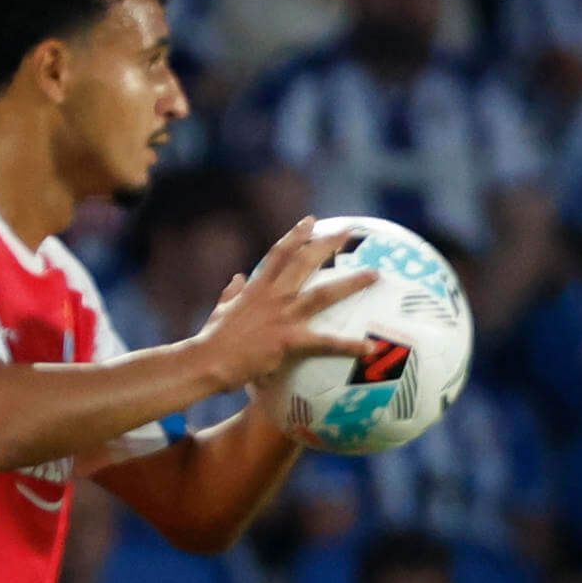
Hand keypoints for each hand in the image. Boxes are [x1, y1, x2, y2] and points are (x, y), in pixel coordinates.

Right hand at [192, 217, 378, 391]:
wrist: (207, 361)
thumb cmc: (213, 341)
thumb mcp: (221, 310)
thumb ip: (231, 293)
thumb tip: (236, 278)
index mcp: (257, 289)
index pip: (279, 254)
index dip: (296, 235)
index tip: (311, 221)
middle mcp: (273, 297)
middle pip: (304, 262)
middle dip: (327, 244)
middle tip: (349, 231)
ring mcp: (283, 317)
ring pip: (324, 294)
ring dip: (351, 283)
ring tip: (374, 275)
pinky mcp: (289, 340)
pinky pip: (326, 342)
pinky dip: (349, 346)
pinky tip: (370, 348)